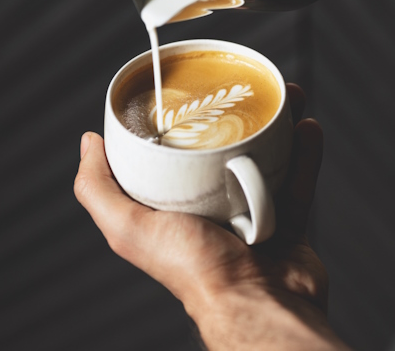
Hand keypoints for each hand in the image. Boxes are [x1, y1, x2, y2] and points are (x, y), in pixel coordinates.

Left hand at [74, 84, 350, 350]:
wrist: (261, 305)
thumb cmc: (195, 272)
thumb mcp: (129, 227)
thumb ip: (98, 190)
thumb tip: (87, 142)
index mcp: (170, 211)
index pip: (166, 159)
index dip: (176, 124)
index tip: (187, 93)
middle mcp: (208, 212)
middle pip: (222, 151)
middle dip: (236, 117)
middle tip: (246, 89)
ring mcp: (250, 215)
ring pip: (266, 158)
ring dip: (278, 127)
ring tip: (285, 98)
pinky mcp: (285, 221)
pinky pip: (298, 179)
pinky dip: (305, 153)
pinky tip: (307, 128)